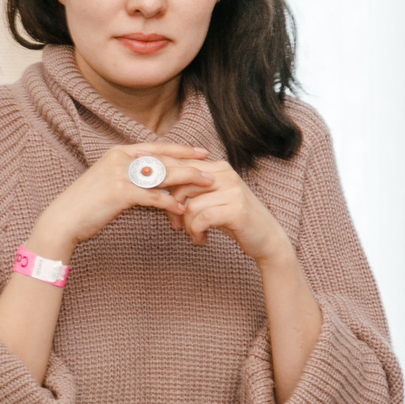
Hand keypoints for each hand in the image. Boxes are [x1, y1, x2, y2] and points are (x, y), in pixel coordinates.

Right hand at [29, 142, 213, 258]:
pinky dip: (169, 203)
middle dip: (190, 164)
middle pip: (164, 159)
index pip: (157, 148)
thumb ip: (131, 177)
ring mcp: (120, 174)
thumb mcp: (110, 183)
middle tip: (211, 168)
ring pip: (163, 175)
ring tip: (207, 185)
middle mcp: (120, 158)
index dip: (181, 150)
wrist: (64, 219)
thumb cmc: (88, 205)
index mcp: (119, 153)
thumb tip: (154, 180)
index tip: (201, 152)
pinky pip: (152, 197)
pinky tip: (183, 209)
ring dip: (188, 180)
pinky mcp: (120, 193)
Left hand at [169, 159, 292, 263]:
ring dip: (186, 225)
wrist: (267, 238)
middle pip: (181, 182)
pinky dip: (196, 232)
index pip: (182, 163)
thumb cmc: (234, 219)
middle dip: (170, 206)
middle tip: (174, 224)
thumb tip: (159, 182)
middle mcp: (225, 174)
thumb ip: (192, 188)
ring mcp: (233, 190)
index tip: (137, 167)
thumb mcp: (212, 200)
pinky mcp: (236, 209)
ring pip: (190, 205)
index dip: (159, 166)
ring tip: (193, 234)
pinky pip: (202, 219)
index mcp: (218, 168)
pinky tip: (200, 239)